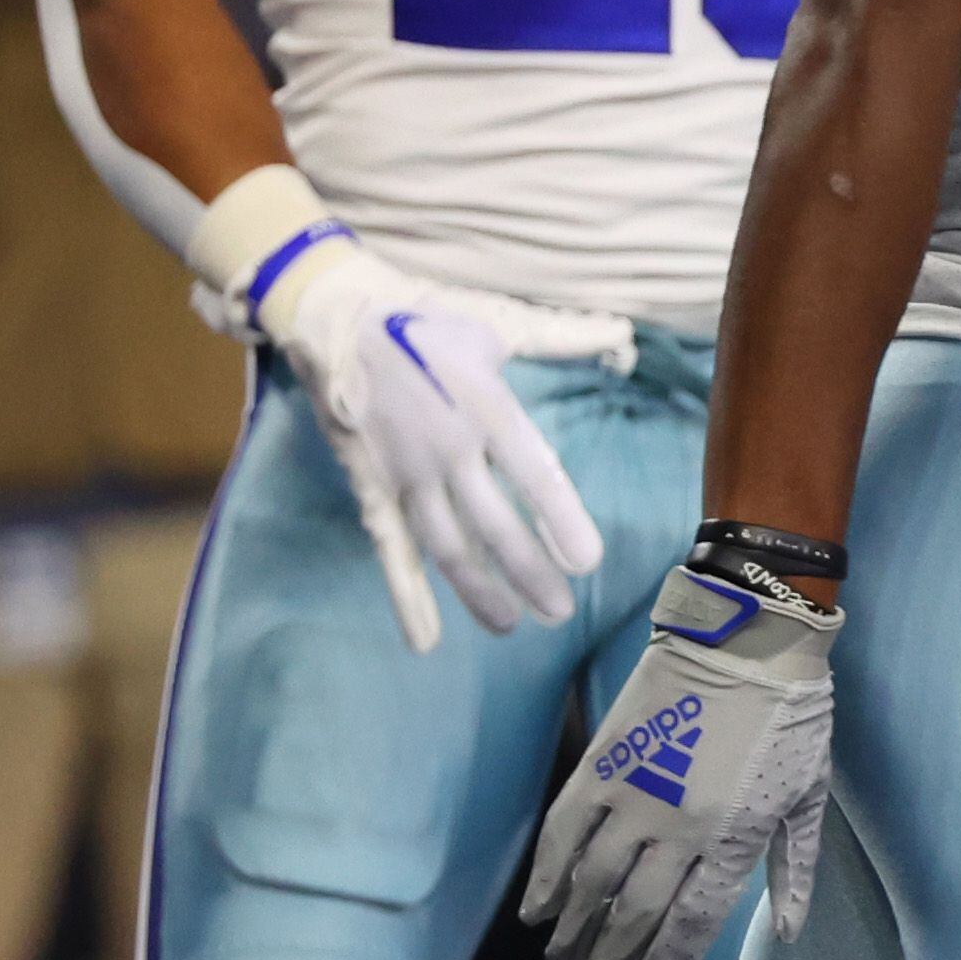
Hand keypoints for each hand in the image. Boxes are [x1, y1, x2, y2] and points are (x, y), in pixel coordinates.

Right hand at [264, 243, 611, 650]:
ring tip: (513, 625)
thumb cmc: (427, 323)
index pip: (535, 473)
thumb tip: (624, 334)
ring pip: (447, 547)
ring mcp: (406, 474)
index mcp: (487, 407)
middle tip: (561, 612)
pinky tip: (424, 639)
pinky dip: (406, 598)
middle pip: (495, 525)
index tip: (588, 562)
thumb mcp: (497, 325)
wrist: (336, 321)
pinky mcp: (372, 488)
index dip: (561, 520)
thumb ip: (564, 339)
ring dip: (480, 592)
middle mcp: (448, 448)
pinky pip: (392, 550)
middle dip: (529, 573)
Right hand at [524, 566, 836, 959]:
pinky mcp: (603, 762)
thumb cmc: (791, 710)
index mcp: (736, 836)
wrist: (749, 631)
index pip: (690, 927)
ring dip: (572, 930)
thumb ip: (796, 866)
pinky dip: (544, 876)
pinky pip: (562, 832)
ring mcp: (637, 794)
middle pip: (634, 915)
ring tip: (564, 956)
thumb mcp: (810, 790)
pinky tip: (538, 908)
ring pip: (591, 884)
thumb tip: (789, 932)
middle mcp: (681, 826)